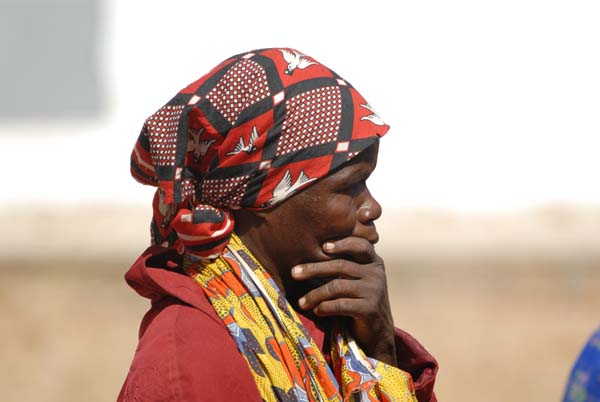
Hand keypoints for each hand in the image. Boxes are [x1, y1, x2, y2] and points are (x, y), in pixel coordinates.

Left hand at [291, 236, 396, 365]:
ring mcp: (374, 291)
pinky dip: (324, 307)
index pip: (360, 245)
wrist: (377, 331)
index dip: (342, 243)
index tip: (323, 246)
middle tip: (294, 273)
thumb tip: (311, 250)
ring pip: (337, 286)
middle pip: (341, 265)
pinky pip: (340, 305)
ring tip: (301, 302)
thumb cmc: (360, 300)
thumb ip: (345, 264)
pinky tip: (316, 310)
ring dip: (315, 294)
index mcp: (374, 262)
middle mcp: (376, 274)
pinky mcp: (369, 309)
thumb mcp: (357, 279)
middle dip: (314, 268)